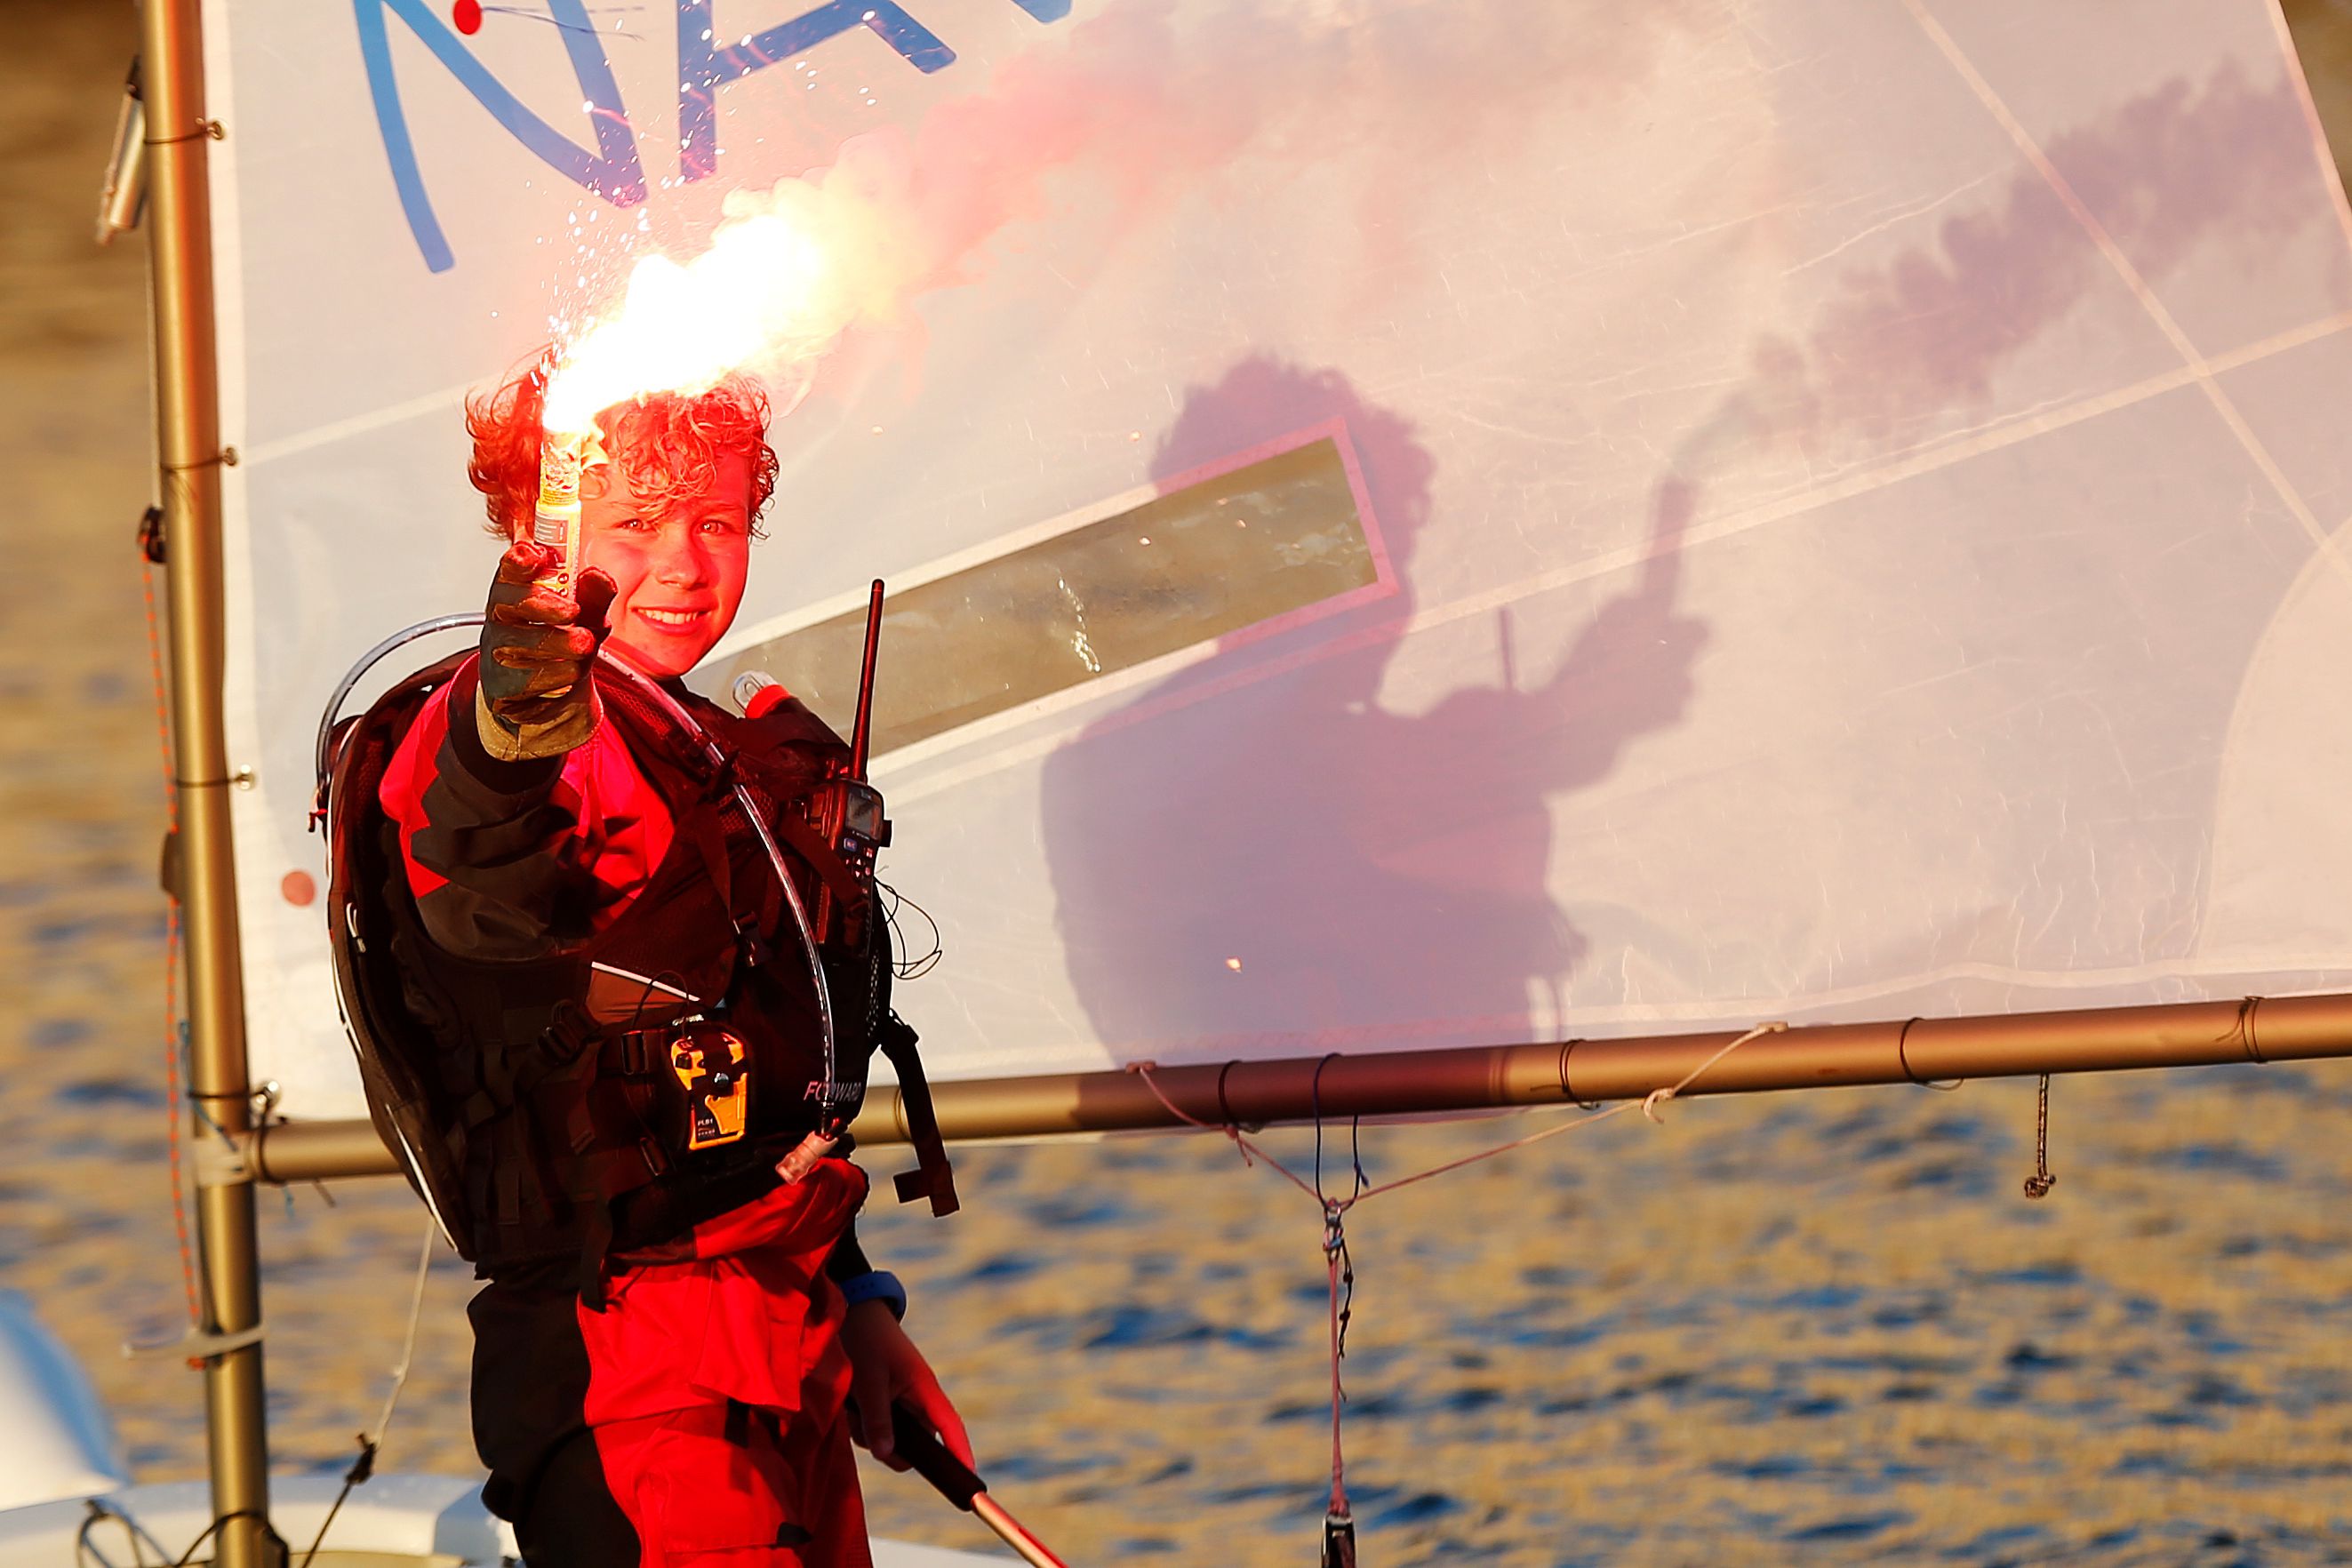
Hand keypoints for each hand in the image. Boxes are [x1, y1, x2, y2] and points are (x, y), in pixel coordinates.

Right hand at [477, 541, 615, 756]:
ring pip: (520, 641)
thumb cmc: (564, 650)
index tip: (538, 556)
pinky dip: (559, 673)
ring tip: (585, 645)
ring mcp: (497, 653)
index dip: (520, 559)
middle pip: (508, 600)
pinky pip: (527, 677)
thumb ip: (595, 597)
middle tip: (573, 611)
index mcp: (519, 593)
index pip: (510, 569)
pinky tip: (570, 672)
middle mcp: (501, 619)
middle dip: (543, 603)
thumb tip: (599, 575)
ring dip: (560, 643)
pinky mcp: (501, 686)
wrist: (554, 703)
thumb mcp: (588, 620)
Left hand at [841, 1298, 971, 1472]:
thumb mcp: (869, 1380)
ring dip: (868, 1432)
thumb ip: (877, 1419)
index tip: (970, 1477)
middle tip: (864, 1428)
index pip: (949, 1425)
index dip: (960, 1451)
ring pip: (891, 1438)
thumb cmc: (867, 1339)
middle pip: (914, 1442)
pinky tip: (848, 1405)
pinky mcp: (883, 1401)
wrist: (851, 1311)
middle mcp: (916, 1399)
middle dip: (889, 1445)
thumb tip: (887, 1455)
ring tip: (852, 1406)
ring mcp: (900, 1401)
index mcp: (924, 1388)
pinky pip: (875, 1428)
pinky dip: (860, 1423)